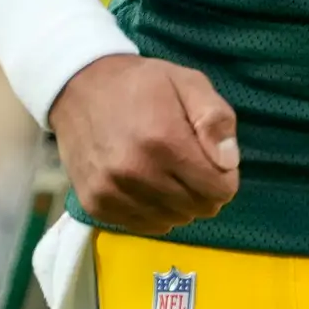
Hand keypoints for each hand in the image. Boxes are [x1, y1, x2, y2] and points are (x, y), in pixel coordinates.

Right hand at [51, 57, 237, 233]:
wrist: (79, 88)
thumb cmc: (142, 85)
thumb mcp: (190, 82)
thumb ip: (216, 119)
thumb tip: (229, 163)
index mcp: (165, 140)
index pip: (217, 189)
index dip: (225, 178)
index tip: (215, 163)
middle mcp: (135, 171)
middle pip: (196, 207)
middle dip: (204, 191)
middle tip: (191, 167)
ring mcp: (110, 190)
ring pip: (171, 220)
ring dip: (178, 204)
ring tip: (168, 174)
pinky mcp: (93, 203)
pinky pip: (141, 225)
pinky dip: (153, 212)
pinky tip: (148, 187)